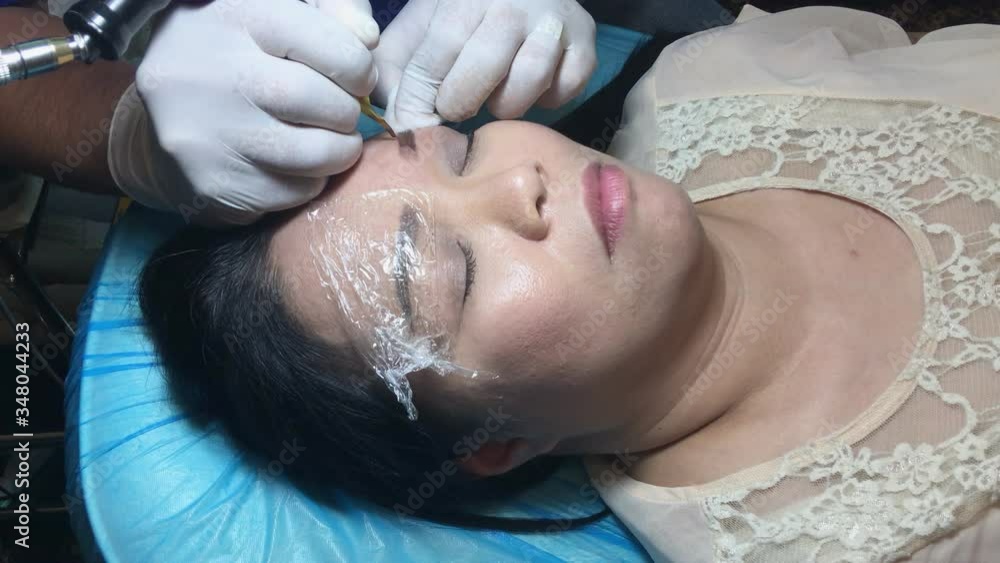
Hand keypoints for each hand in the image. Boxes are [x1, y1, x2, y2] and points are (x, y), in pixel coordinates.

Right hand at [108, 0, 379, 225]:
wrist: (162, 114)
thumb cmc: (238, 55)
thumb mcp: (277, 14)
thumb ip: (331, 12)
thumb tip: (368, 37)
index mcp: (233, 16)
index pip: (329, 45)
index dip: (359, 67)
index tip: (357, 78)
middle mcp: (212, 72)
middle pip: (319, 102)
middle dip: (346, 113)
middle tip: (343, 115)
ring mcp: (206, 132)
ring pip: (311, 155)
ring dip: (338, 153)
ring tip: (332, 141)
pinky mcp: (212, 182)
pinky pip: (291, 192)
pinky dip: (308, 182)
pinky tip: (295, 165)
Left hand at [373, 0, 596, 130]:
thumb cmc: (467, 15)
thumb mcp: (425, 25)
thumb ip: (399, 66)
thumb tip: (393, 120)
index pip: (438, 51)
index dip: (420, 96)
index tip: (410, 127)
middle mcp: (515, 2)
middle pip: (483, 69)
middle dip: (460, 101)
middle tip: (455, 106)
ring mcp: (555, 24)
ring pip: (527, 83)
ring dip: (504, 103)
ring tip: (494, 95)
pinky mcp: (586, 46)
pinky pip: (564, 91)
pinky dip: (546, 101)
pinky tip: (531, 88)